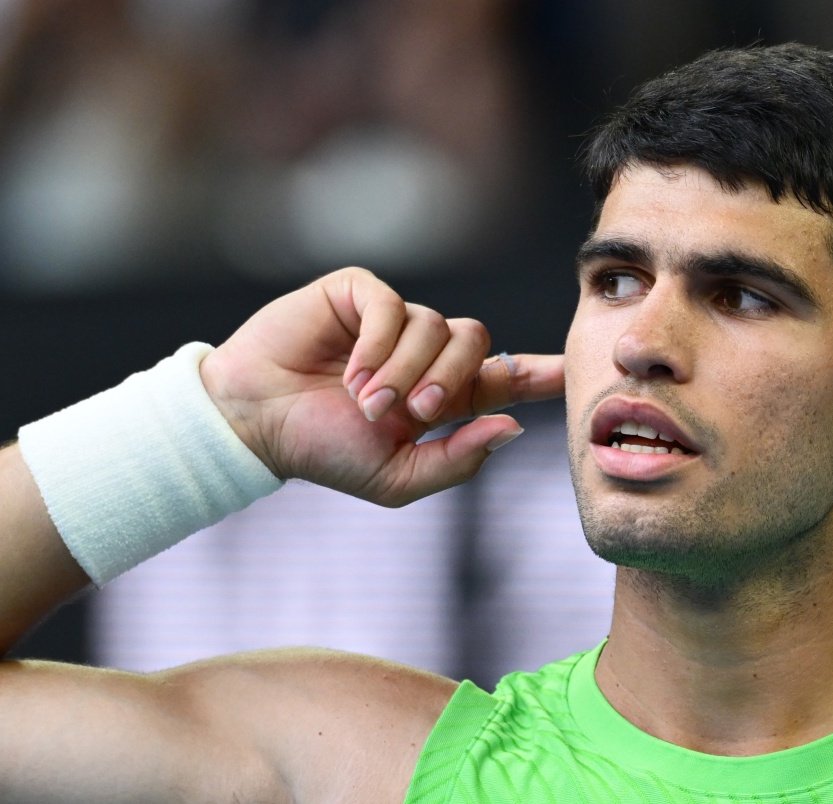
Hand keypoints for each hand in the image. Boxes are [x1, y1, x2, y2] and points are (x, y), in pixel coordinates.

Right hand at [202, 267, 563, 506]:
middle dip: (454, 380)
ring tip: (366, 402)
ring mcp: (392, 322)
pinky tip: (350, 371)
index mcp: (440, 398)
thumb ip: (457, 458)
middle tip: (416, 412)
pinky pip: (396, 306)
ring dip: (405, 370)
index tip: (577, 371)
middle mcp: (423, 354)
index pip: (503, 380)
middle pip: (478, 343)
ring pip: (437, 326)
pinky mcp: (359, 295)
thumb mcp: (396, 478)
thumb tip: (515, 428)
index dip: (540, 374)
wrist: (256, 424)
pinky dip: (380, 343)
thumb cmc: (322, 452)